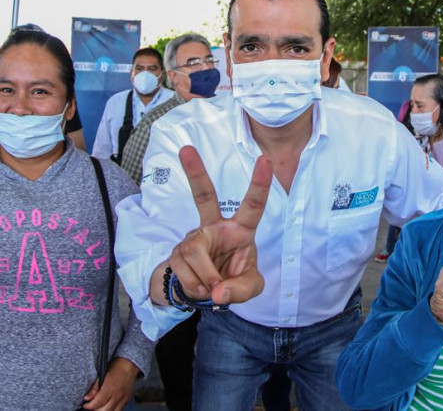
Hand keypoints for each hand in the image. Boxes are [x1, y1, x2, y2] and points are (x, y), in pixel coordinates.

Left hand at [83, 358, 139, 409]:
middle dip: (95, 410)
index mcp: (110, 387)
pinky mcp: (127, 400)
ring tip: (100, 406)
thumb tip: (87, 398)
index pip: (97, 403)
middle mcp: (118, 395)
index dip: (89, 406)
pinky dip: (112, 409)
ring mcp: (124, 398)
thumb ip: (94, 387)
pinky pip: (119, 410)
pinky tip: (108, 405)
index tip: (86, 404)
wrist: (129, 365)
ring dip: (104, 410)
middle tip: (92, 406)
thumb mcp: (102, 374)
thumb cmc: (116, 367)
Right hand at [169, 145, 271, 304]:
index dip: (260, 183)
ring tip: (211, 287)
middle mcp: (216, 226)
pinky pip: (185, 269)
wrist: (207, 292)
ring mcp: (194, 237)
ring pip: (195, 252)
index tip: (265, 159)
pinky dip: (195, 286)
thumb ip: (240, 290)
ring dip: (205, 277)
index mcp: (241, 229)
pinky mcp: (177, 251)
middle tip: (186, 149)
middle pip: (204, 196)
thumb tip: (217, 291)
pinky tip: (199, 287)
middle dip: (195, 173)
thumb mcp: (249, 289)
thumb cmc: (234, 280)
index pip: (253, 204)